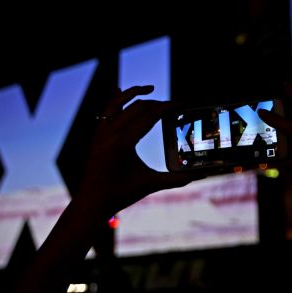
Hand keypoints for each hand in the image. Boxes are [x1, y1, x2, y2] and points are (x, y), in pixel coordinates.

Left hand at [78, 85, 201, 216]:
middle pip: (138, 107)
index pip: (150, 115)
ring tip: (150, 88)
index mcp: (122, 142)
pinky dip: (116, 100)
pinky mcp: (97, 136)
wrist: (91, 204)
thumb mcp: (150, 184)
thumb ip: (176, 179)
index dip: (168, 106)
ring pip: (118, 103)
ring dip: (134, 93)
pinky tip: (122, 91)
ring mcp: (100, 133)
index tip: (182, 102)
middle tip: (175, 105)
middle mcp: (109, 133)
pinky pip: (106, 111)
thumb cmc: (120, 195)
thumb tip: (199, 176)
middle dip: (158, 103)